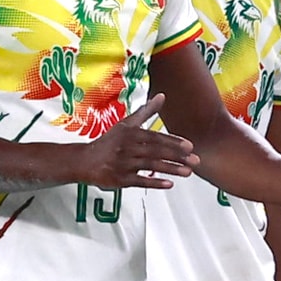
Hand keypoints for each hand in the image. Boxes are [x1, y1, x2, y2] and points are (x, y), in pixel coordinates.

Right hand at [74, 96, 195, 188]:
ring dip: (170, 169)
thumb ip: (146, 111)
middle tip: (195, 160)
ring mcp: (124, 164)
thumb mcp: (126, 124)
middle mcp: (127, 148)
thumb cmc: (109, 142)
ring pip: (150, 167)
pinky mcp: (120, 179)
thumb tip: (162, 96)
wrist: (85, 161)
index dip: (172, 142)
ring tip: (188, 172)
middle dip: (177, 156)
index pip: (155, 137)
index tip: (189, 146)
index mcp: (131, 134)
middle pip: (155, 152)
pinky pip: (140, 182)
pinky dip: (154, 183)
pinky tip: (169, 184)